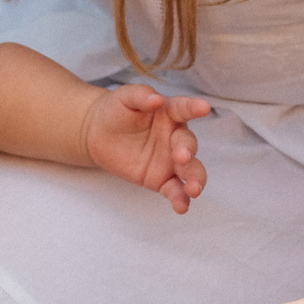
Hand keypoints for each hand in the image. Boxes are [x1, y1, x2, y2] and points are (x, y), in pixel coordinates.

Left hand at [83, 84, 210, 212]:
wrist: (99, 133)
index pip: (184, 109)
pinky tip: (181, 207)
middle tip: (181, 156)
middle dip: (187, 151)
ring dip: (195, 179)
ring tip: (194, 189)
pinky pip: (175, 190)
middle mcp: (175, 137)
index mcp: (170, 113)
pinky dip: (180, 199)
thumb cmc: (116, 110)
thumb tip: (156, 99)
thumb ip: (140, 96)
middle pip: (188, 143)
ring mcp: (171, 160)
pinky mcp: (162, 179)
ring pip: (190, 170)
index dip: (194, 107)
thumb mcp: (124, 97)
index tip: (204, 107)